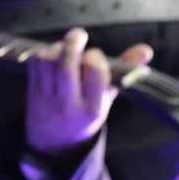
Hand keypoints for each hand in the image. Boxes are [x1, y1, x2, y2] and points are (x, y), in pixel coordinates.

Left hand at [24, 27, 153, 158]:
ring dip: (57, 47)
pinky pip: (35, 63)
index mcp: (93, 109)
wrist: (54, 143)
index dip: (96, 57)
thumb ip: (124, 73)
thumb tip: (146, 50)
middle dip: (74, 43)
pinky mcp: (32, 91)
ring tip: (65, 47)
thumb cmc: (86, 115)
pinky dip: (43, 53)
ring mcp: (47, 99)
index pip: (96, 72)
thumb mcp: (106, 99)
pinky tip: (52, 55)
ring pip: (48, 60)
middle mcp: (70, 105)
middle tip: (80, 35)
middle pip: (67, 64)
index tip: (96, 56)